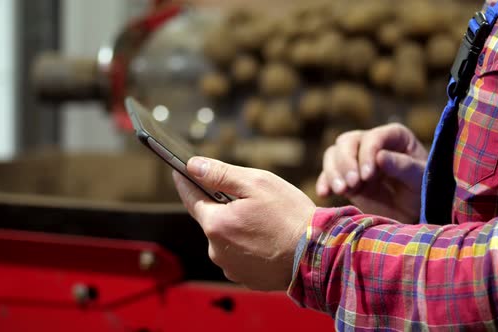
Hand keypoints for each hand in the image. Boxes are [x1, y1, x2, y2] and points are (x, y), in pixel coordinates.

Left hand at [172, 157, 315, 290]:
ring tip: (266, 223)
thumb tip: (193, 166)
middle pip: (213, 220)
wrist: (318, 255)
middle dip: (226, 208)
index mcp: (216, 224)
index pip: (191, 199)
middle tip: (252, 200)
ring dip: (239, 228)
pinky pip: (240, 256)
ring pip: (227, 239)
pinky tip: (269, 240)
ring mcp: (231, 268)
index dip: (185, 183)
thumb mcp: (257, 184)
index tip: (179, 171)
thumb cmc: (290, 216)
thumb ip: (221, 174)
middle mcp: (217, 250)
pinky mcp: (246, 279)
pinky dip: (249, 246)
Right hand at [316, 123, 427, 222]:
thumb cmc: (424, 192)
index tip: (367, 176)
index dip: (366, 154)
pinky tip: (324, 194)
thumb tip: (380, 157)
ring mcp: (355, 159)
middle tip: (351, 185)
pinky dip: (324, 182)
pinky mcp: (344, 177)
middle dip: (345, 162)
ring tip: (342, 191)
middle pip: (347, 142)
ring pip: (333, 155)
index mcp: (393, 136)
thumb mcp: (419, 180)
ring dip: (333, 172)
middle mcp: (371, 143)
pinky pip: (327, 174)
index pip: (373, 138)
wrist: (414, 214)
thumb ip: (403, 167)